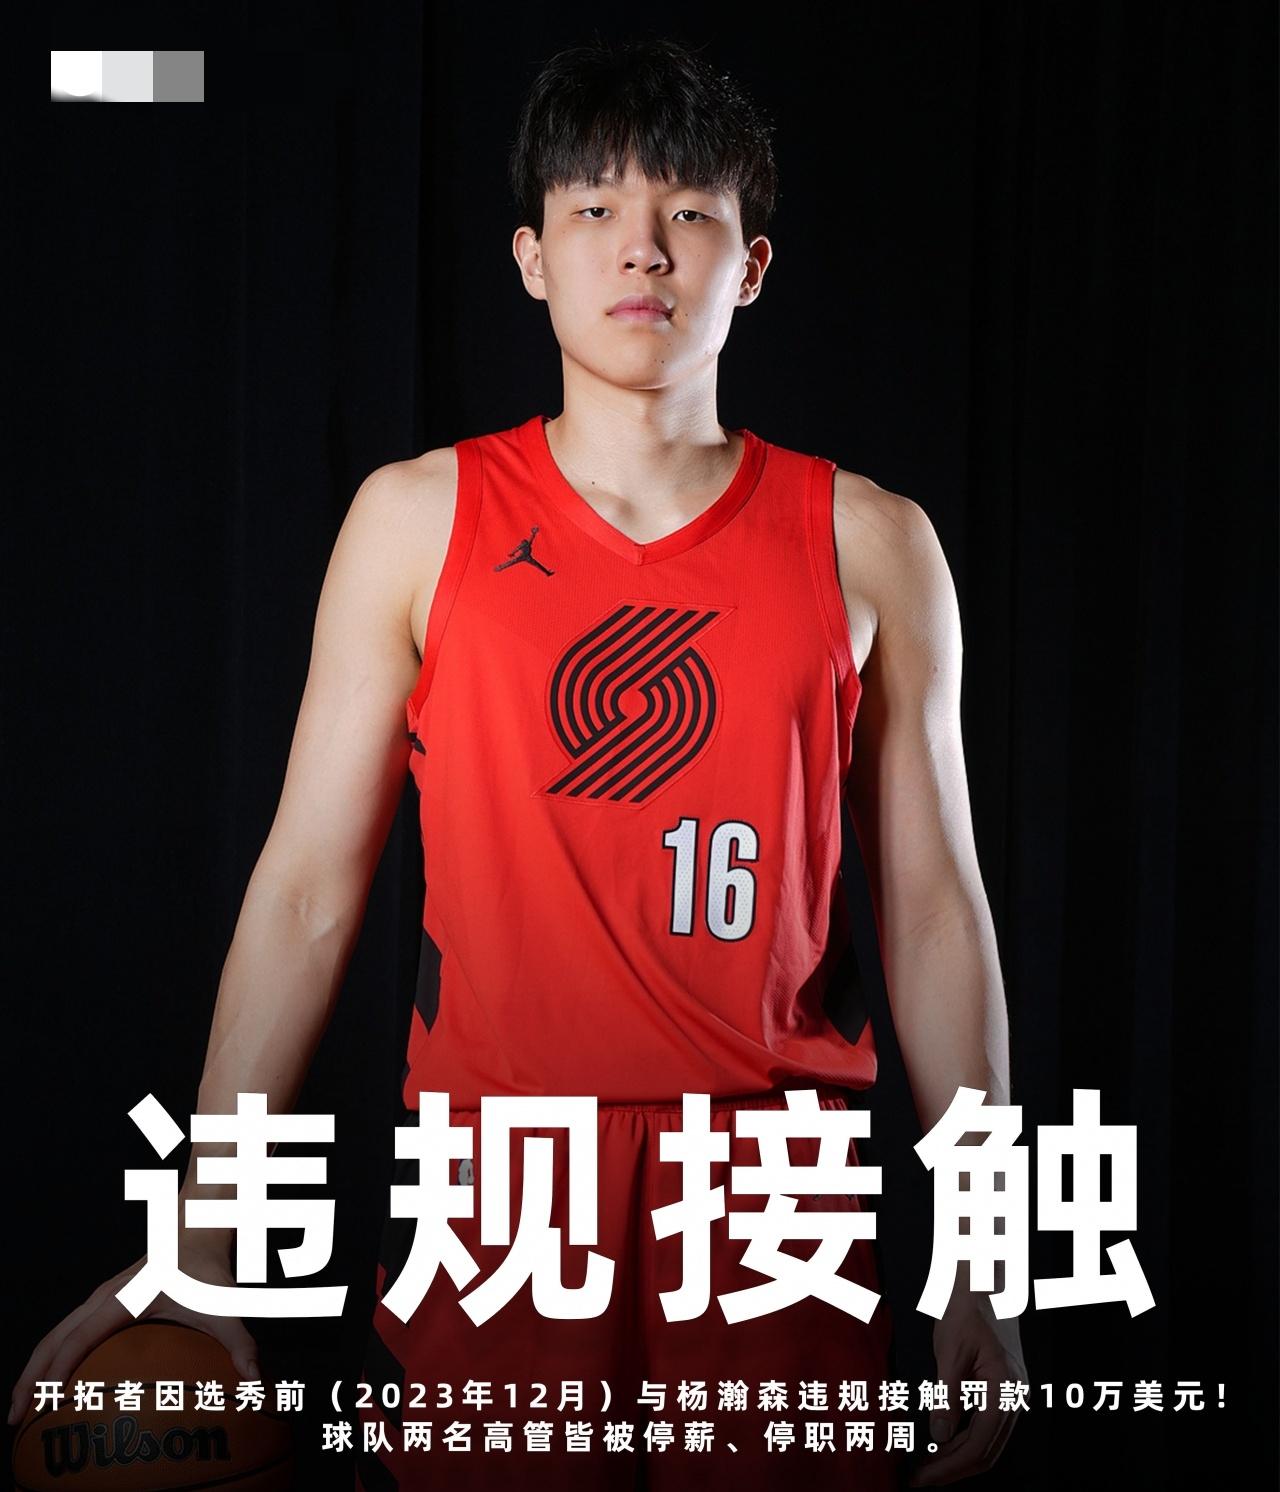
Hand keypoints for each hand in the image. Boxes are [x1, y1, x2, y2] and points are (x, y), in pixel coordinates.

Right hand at [7, 1242, 259, 1426]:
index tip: (43, 1401)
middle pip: (52, 1339)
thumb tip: (257, 1383)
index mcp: (123, 1299)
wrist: (199, 1229)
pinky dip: (52, 1359)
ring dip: (34, 1369)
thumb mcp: (226, 1305)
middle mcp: (102, 1298)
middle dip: (30, 1377)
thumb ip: (241, 1343)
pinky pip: (68, 1333)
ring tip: (23, 1411)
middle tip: (15, 1419)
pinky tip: (57, 1389)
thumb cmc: (209, 1269)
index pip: (80, 1337)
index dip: (59, 1369)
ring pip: (54, 1335)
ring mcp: (98, 1299)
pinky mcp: (102, 1303)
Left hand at [906, 1292, 1026, 1485]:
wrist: (983, 1282)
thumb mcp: (950, 1350)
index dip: (948, 1467)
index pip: (977, 1446)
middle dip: (952, 1469)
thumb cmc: (966, 1309)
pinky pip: (987, 1426)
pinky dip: (964, 1440)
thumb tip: (940, 1436)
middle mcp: (1015, 1398)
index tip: (921, 1477)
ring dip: (957, 1457)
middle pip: (986, 1452)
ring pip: (988, 1443)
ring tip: (926, 1463)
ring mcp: (1013, 1395)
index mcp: (1004, 1389)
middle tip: (919, 1477)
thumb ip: (948, 1395)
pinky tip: (942, 1441)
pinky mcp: (1005, 1390)